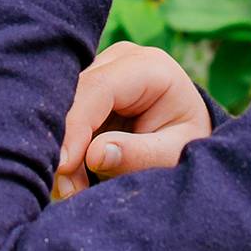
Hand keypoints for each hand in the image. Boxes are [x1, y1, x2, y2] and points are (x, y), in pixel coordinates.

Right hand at [53, 41, 214, 198]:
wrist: (188, 133)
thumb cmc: (185, 142)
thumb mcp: (174, 153)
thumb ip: (139, 154)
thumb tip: (94, 155)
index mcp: (148, 67)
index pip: (100, 87)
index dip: (76, 125)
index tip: (64, 166)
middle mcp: (119, 60)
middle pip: (74, 95)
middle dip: (65, 143)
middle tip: (67, 189)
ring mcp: (99, 71)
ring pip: (63, 108)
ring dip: (62, 150)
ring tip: (74, 190)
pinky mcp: (86, 90)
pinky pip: (64, 118)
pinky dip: (64, 149)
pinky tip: (71, 178)